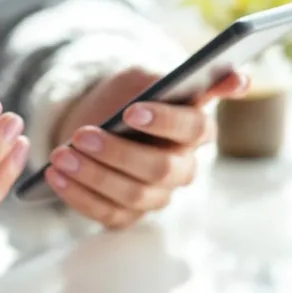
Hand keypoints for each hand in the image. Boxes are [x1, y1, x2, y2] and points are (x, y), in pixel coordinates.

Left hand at [46, 67, 247, 228]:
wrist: (96, 120)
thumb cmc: (126, 97)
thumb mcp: (142, 78)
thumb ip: (172, 79)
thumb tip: (238, 80)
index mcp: (195, 129)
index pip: (192, 128)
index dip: (165, 121)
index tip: (132, 112)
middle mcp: (181, 168)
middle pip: (159, 169)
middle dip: (117, 153)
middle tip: (81, 136)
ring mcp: (156, 195)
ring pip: (131, 195)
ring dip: (92, 175)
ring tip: (60, 156)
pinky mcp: (127, 214)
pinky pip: (105, 213)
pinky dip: (77, 195)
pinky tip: (53, 176)